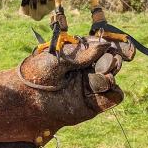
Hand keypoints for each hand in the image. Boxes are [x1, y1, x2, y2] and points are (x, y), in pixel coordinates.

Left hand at [0, 35, 134, 145]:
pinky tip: (105, 87)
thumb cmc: (37, 75)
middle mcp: (88, 67)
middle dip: (113, 59)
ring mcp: (91, 85)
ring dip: (110, 74)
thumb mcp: (58, 61)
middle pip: (111, 60)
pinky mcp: (94, 103)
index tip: (121, 45)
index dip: (112, 44)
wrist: (27, 102)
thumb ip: (81, 55)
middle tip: (109, 61)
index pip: (101, 45)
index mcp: (79, 53)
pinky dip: (113, 91)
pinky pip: (113, 96)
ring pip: (112, 76)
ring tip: (102, 76)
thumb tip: (103, 44)